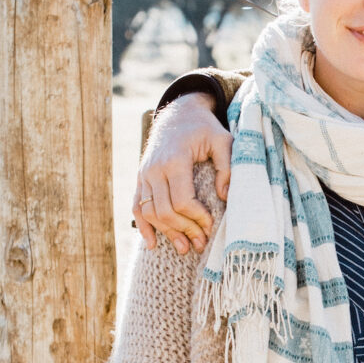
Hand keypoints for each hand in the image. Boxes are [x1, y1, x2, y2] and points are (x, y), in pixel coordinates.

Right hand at [132, 94, 231, 253]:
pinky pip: (137, 206)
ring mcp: (144, 174)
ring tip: (184, 248)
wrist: (177, 113)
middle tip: (201, 244)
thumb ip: (227, 166)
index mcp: (175, 159)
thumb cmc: (204, 128)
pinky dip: (143, 227)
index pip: (181, 200)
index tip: (211, 224)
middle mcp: (155, 169)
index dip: (196, 217)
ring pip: (149, 212)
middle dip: (184, 230)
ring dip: (166, 233)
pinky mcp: (140, 178)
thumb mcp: (223, 139)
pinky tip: (153, 244)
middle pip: (165, 211)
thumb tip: (225, 197)